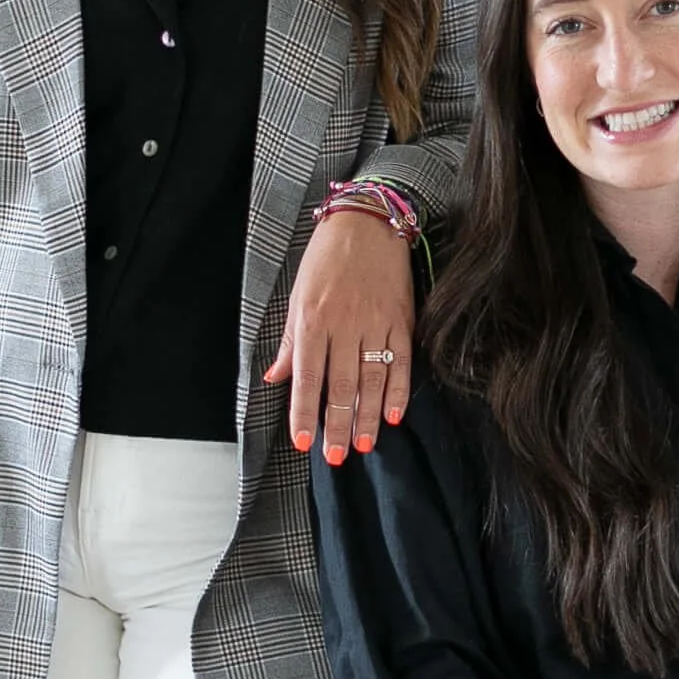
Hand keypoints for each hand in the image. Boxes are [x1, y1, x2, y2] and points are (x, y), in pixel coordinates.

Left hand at [264, 210, 415, 462]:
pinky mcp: (402, 319)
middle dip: (339, 425)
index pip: (307, 376)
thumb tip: (275, 378)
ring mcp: (376, 323)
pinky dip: (399, 390)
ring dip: (369, 416)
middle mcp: (344, 325)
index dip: (304, 412)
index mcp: (313, 320)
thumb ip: (289, 341)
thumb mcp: (297, 296)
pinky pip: (403, 360)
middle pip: (342, 385)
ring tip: (365, 445)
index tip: (302, 442)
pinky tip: (395, 416)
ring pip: (373, 378)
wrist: (367, 221)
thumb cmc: (325, 258)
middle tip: (336, 457)